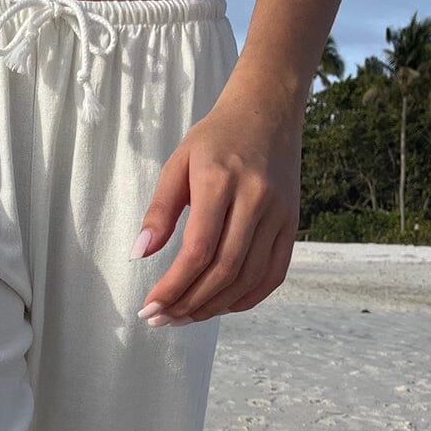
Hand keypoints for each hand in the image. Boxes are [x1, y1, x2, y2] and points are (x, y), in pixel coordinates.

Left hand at [131, 94, 301, 325]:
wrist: (268, 111)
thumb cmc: (216, 139)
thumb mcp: (177, 164)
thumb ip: (159, 210)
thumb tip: (138, 255)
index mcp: (221, 181)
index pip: (198, 250)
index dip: (173, 286)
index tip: (149, 305)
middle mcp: (256, 200)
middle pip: (223, 270)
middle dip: (188, 303)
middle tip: (161, 318)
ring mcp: (279, 214)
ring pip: (248, 278)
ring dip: (213, 307)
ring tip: (184, 317)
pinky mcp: (292, 224)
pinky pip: (272, 274)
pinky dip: (246, 299)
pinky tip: (220, 306)